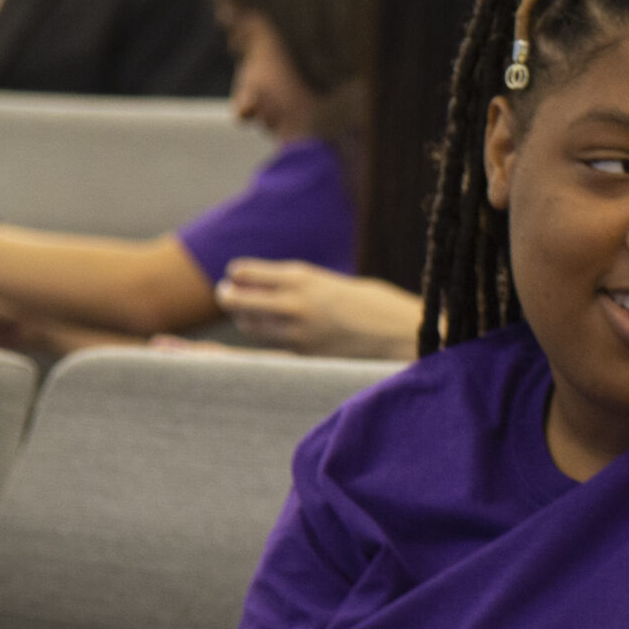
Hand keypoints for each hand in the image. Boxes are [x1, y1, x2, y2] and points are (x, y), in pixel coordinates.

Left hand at [215, 260, 422, 359]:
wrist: (402, 337)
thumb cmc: (376, 306)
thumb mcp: (335, 283)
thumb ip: (304, 286)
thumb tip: (272, 289)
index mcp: (303, 278)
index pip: (248, 273)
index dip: (238, 273)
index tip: (236, 274)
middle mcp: (294, 304)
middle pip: (239, 300)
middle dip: (228, 295)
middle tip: (226, 293)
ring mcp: (297, 333)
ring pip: (250, 326)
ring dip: (244, 318)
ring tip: (244, 312)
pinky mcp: (304, 355)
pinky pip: (270, 346)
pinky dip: (263, 336)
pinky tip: (265, 331)